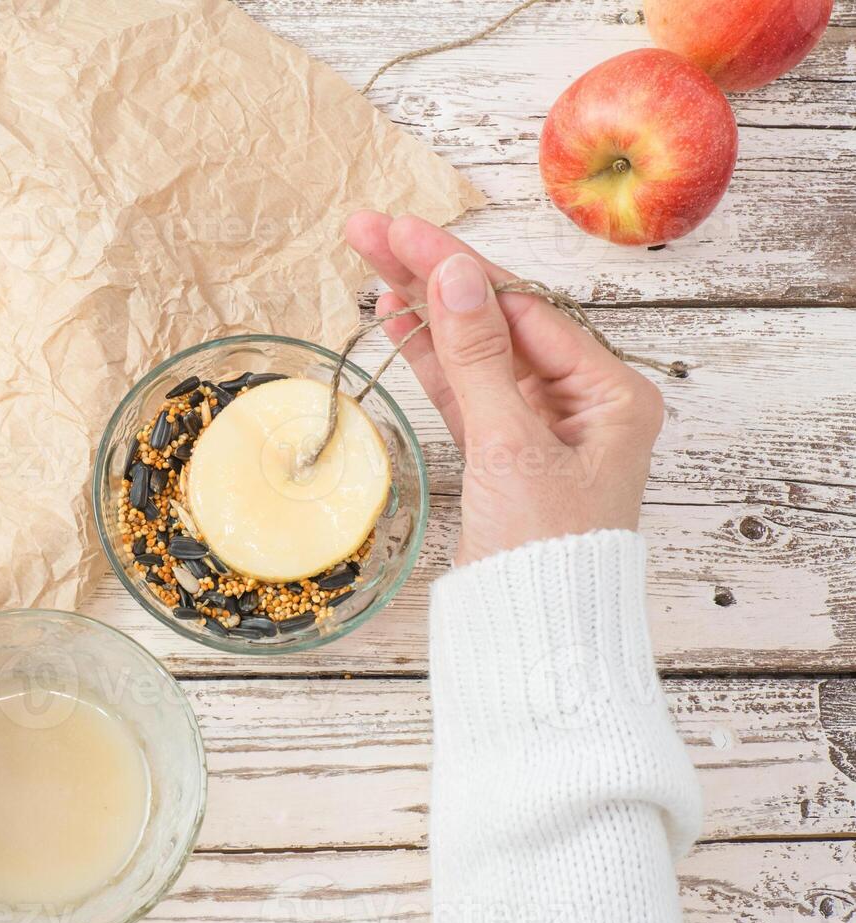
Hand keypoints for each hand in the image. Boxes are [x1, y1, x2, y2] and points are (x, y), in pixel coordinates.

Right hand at [346, 212, 664, 565]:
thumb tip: (455, 274)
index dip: (458, 267)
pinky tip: (395, 316)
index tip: (404, 230)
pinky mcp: (502, 452)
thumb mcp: (509, 445)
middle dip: (432, 275)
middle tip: (372, 229)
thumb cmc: (544, 550)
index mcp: (609, 391)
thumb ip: (477, 356)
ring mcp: (538, 424)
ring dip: (422, 308)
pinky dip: (428, 357)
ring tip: (370, 259)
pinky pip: (462, 389)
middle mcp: (579, 399)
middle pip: (494, 320)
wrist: (533, 638)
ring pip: (471, 350)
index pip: (521, 308)